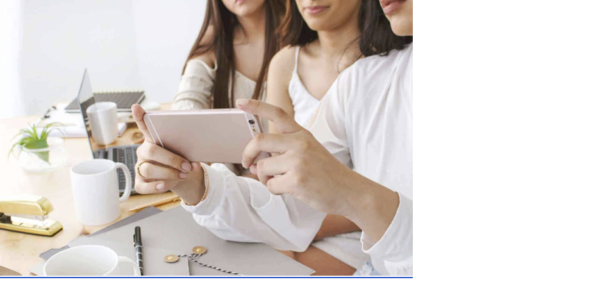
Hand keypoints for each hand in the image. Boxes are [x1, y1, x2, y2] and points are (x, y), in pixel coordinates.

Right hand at [132, 105, 205, 204]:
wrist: (182, 178)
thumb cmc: (182, 160)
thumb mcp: (186, 152)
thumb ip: (189, 152)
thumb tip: (195, 163)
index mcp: (154, 139)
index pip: (145, 126)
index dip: (140, 117)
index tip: (136, 107)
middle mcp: (144, 151)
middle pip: (151, 151)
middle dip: (171, 159)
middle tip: (187, 166)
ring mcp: (140, 166)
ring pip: (148, 169)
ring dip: (168, 173)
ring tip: (183, 175)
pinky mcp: (140, 182)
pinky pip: (142, 186)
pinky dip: (154, 187)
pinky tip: (164, 185)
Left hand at [238, 99, 362, 216]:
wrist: (349, 191)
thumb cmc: (327, 174)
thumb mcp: (309, 152)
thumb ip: (283, 152)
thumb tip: (254, 163)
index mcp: (302, 134)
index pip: (277, 114)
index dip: (257, 106)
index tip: (240, 102)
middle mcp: (300, 143)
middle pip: (259, 141)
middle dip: (247, 154)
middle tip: (246, 163)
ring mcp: (298, 161)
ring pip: (263, 167)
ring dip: (264, 178)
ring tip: (278, 181)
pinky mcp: (297, 180)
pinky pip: (271, 185)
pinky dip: (275, 189)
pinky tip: (289, 190)